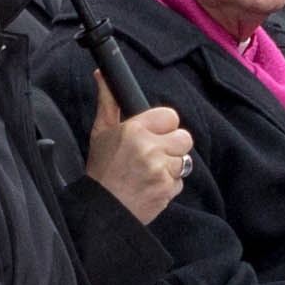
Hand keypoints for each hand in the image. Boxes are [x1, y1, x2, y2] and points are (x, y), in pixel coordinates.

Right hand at [88, 101, 193, 221]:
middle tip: (152, 155)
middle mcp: (150, 148)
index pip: (170, 116)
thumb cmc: (101, 170)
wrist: (102, 209)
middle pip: (184, 137)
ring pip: (184, 160)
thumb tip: (102, 75)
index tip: (153, 135)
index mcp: (135, 130)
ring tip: (148, 172)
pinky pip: (180, 181)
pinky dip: (168, 184)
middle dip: (171, 146)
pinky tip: (150, 186)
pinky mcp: (167, 189)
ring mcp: (160, 170)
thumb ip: (108, 102)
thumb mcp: (101, 132)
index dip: (163, 126)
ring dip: (170, 166)